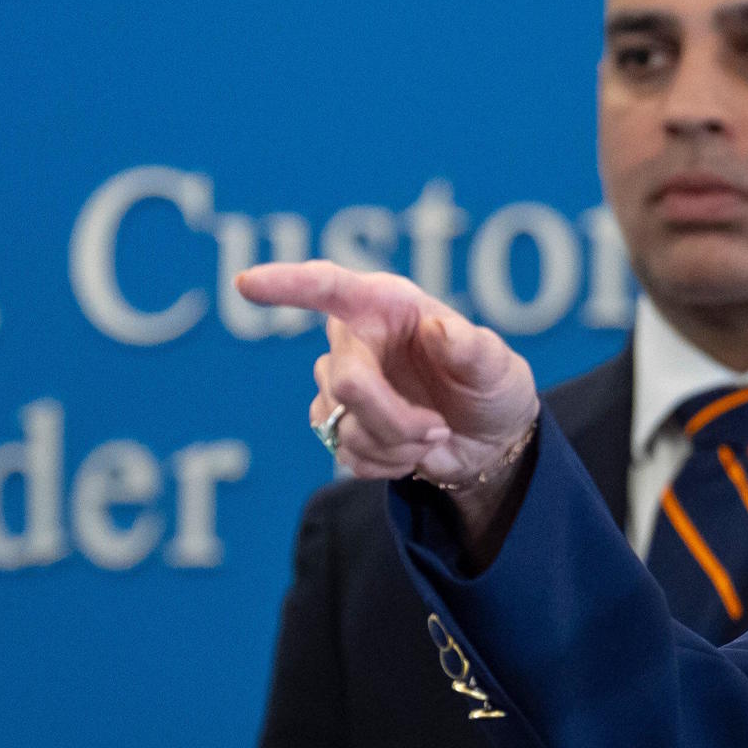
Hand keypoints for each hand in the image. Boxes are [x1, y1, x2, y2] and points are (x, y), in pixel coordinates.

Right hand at [235, 260, 540, 536]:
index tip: (248, 284)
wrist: (488, 441)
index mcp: (386, 304)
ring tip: (433, 434)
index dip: (287, 285)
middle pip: (344, 382)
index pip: (329, 288)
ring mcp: (340, 383)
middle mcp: (355, 339)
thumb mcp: (499, 367)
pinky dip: (388, 463)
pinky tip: (411, 451)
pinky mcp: (338, 425)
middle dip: (394, 418)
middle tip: (437, 429)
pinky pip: (346, 454)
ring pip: (344, 425)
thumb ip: (474, 349)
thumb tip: (440, 330)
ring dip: (397, 444)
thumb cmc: (491, 387)